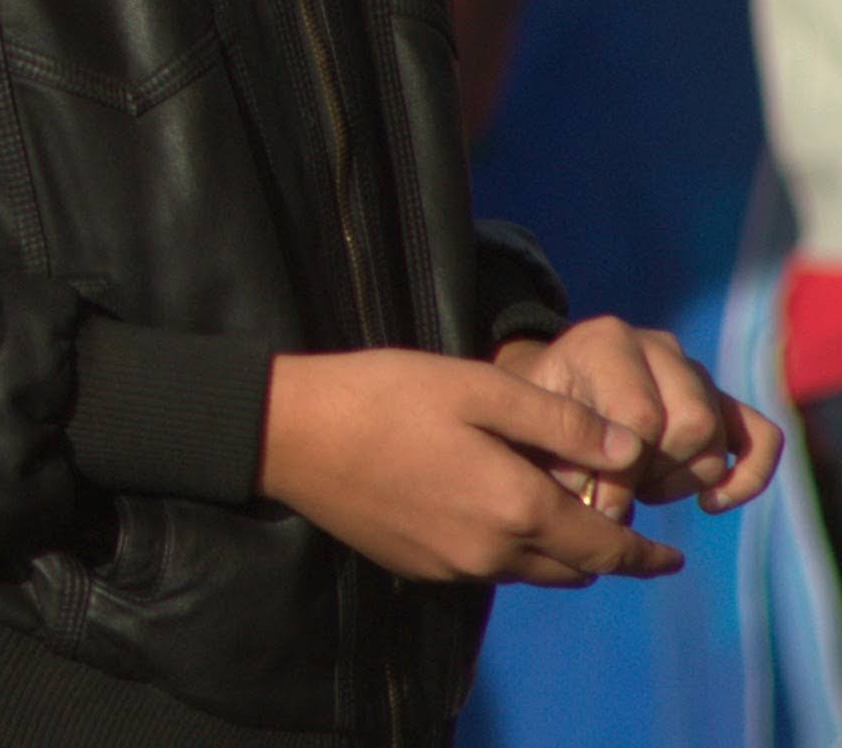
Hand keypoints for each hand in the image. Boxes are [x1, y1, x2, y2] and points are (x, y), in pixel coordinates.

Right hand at [260, 348, 679, 585]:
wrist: (287, 433)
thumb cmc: (384, 395)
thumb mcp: (477, 387)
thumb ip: (559, 423)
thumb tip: (628, 452)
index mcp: (517, 508)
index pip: (605, 548)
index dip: (645, 554)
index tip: (673, 556)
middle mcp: (492, 552)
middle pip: (572, 571)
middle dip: (604, 554)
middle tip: (614, 522)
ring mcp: (451, 566)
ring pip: (529, 573)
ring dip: (555, 553)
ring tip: (554, 513)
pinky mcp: (417, 566)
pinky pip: (485, 568)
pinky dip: (507, 550)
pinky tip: (486, 509)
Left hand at [492, 317, 784, 518]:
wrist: (546, 396)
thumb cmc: (531, 417)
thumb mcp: (530, 430)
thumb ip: (562, 461)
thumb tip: (609, 511)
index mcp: (605, 341)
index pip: (642, 415)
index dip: (623, 473)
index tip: (595, 503)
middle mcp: (658, 347)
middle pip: (694, 427)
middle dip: (656, 475)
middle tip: (617, 489)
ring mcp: (695, 372)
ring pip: (719, 443)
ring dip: (682, 483)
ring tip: (638, 487)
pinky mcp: (722, 401)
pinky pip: (761, 438)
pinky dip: (747, 478)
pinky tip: (709, 505)